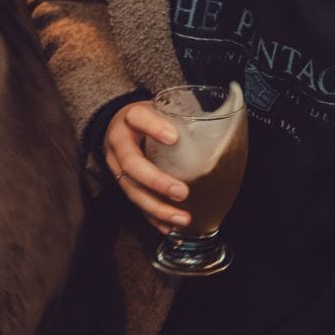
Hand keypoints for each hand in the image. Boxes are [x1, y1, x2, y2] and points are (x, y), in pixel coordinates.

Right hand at [104, 101, 190, 233]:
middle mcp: (119, 143)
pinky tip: (168, 228)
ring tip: (181, 219)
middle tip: (182, 192)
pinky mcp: (121, 184)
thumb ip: (179, 114)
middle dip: (157, 181)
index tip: (174, 137)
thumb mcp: (159, 106)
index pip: (138, 118)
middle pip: (132, 164)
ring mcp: (116, 166)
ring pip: (131, 190)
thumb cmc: (147, 116)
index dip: (154, 127)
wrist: (118, 125)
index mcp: (130, 117)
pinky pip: (135, 204)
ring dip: (157, 208)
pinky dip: (152, 217)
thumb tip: (218, 120)